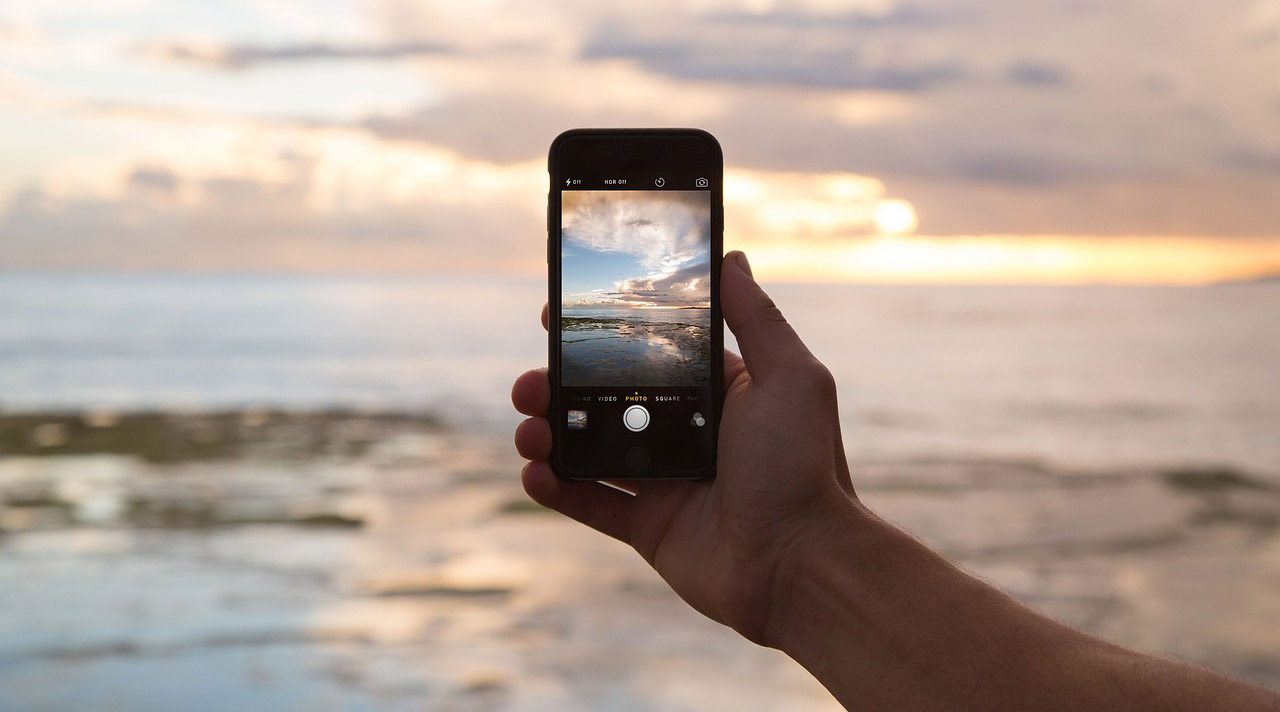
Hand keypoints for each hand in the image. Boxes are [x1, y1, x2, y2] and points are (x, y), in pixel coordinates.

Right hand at [512, 250, 858, 643]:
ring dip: (548, 435)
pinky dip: (556, 489)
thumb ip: (756, 317)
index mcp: (717, 394)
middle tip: (529, 383)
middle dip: (560, 387)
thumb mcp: (790, 377)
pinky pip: (591, 504)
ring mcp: (666, 482)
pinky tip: (534, 473)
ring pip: (590, 448)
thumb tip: (732, 257)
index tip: (556, 317)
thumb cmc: (804, 466)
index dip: (602, 337)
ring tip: (528, 429)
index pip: (648, 354)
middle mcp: (688, 434)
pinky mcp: (649, 528)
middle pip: (607, 400)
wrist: (802, 563)